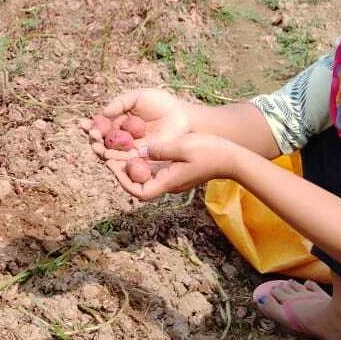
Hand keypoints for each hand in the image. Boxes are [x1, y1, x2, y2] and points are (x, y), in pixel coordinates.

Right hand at [80, 88, 190, 159]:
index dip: (90, 126)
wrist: (181, 117)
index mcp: (118, 121)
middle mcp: (121, 137)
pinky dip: (114, 159)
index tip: (83, 124)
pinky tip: (107, 155)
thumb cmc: (161, 103)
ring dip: (101, 150)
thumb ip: (120, 103)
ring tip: (97, 146)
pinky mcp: (139, 159)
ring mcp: (129, 149)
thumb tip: (102, 113)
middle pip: (101, 141)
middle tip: (92, 136)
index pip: (99, 126)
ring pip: (110, 152)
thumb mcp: (138, 97)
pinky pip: (123, 160)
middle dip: (94, 139)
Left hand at [105, 133, 240, 199]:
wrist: (231, 158)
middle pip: (138, 184)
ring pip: (144, 176)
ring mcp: (171, 178)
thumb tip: (140, 151)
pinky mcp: (175, 171)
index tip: (113, 165)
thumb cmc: (210, 152)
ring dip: (130, 165)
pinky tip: (135, 146)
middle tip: (108, 154)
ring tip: (117, 149)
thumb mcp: (183, 147)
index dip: (123, 181)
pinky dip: (142, 160)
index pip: (140, 192)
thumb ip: (160, 150)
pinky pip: (153, 169)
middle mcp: (168, 183)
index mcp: (169, 181)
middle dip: (122, 171)